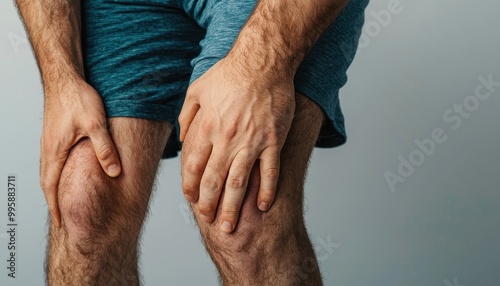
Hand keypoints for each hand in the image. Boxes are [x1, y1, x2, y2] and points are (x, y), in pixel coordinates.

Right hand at [40, 79, 121, 226]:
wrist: (65, 78)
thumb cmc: (78, 99)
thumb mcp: (95, 124)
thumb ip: (105, 149)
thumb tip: (114, 173)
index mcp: (55, 151)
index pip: (51, 186)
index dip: (56, 205)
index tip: (61, 223)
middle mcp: (49, 149)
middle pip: (47, 182)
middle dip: (54, 202)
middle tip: (63, 218)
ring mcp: (50, 143)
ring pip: (50, 172)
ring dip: (55, 189)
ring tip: (65, 202)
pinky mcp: (55, 136)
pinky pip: (54, 162)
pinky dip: (58, 175)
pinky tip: (67, 176)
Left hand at [179, 58, 294, 232]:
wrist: (263, 62)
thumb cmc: (229, 74)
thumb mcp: (196, 90)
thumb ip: (186, 117)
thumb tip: (183, 139)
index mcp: (206, 128)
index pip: (193, 168)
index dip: (190, 188)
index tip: (191, 201)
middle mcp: (226, 140)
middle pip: (214, 182)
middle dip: (209, 206)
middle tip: (209, 221)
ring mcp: (251, 143)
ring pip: (239, 184)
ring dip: (233, 209)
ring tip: (230, 227)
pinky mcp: (273, 141)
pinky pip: (270, 173)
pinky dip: (267, 192)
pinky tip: (264, 208)